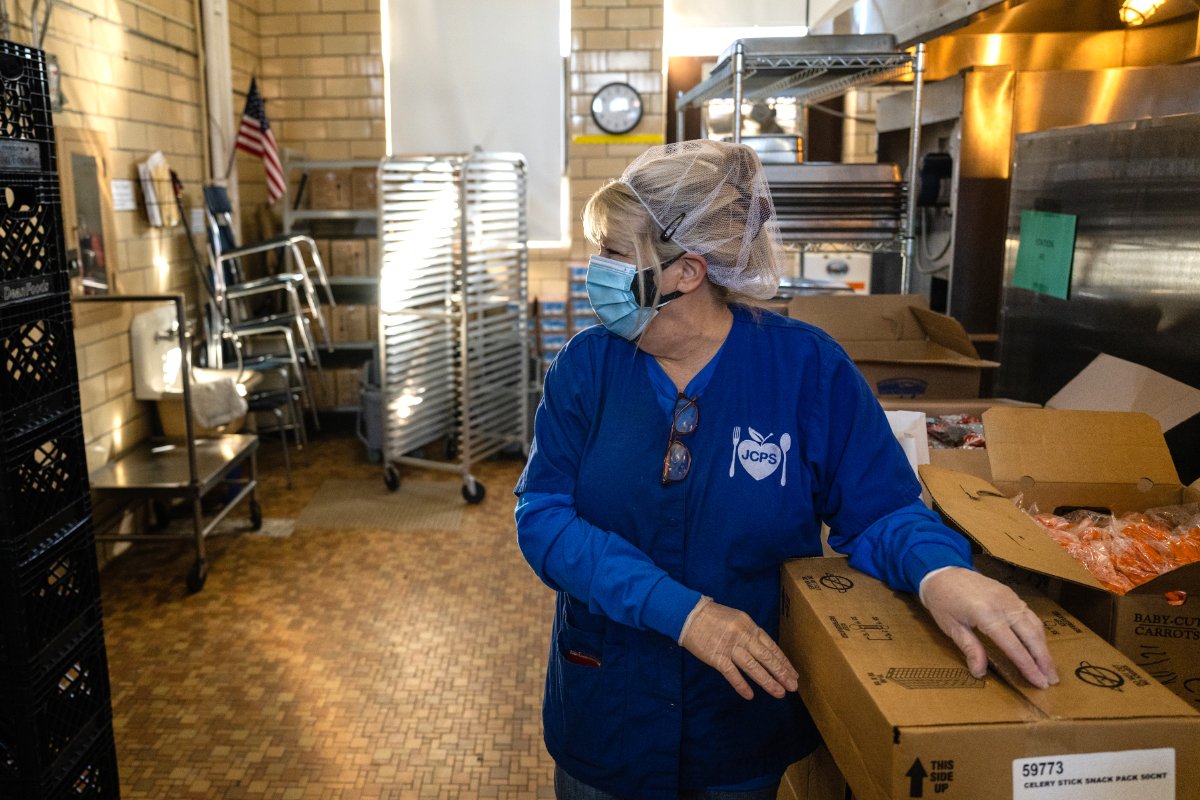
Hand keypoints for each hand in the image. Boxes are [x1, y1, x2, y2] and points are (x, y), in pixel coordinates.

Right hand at [679, 598, 798, 699]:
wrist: (689, 614)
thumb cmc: (714, 617)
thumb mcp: (737, 619)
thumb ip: (750, 633)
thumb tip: (764, 651)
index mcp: (750, 626)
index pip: (771, 646)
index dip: (783, 661)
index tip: (793, 673)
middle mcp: (743, 636)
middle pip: (766, 657)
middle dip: (781, 672)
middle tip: (793, 686)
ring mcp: (730, 647)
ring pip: (753, 666)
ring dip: (767, 681)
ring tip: (779, 693)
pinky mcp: (716, 656)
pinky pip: (731, 673)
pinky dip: (741, 685)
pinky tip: (750, 695)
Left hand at [920, 567, 1059, 688]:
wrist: (942, 572)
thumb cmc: (942, 601)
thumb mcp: (950, 627)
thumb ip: (969, 648)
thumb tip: (979, 673)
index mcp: (986, 614)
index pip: (1013, 645)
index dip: (1028, 666)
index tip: (1040, 683)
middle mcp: (1003, 605)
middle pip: (1031, 635)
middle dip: (1044, 660)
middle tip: (1052, 680)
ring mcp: (1010, 597)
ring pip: (1034, 625)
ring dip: (1044, 647)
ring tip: (1048, 668)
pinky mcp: (1011, 594)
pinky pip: (1030, 615)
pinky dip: (1038, 632)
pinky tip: (1039, 645)